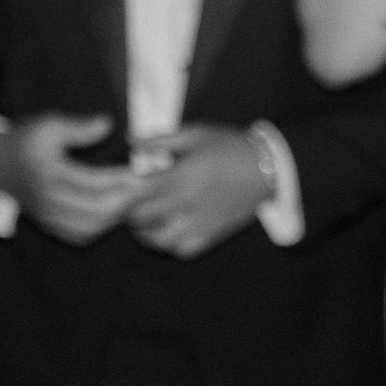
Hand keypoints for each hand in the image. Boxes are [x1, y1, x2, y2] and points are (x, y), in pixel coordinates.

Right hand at [0, 113, 143, 244]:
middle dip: (126, 199)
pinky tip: (116, 209)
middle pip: (96, 210)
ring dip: (118, 215)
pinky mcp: (51, 226)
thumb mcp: (48, 124)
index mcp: (49, 174)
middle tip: (147, 186)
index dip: (122, 177)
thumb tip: (108, 125)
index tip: (143, 168)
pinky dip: (103, 225)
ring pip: (91, 227)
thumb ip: (78, 127)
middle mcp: (50, 200)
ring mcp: (50, 217)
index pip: (93, 181)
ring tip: (135, 196)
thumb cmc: (26, 141)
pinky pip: (82, 235)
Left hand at [127, 125, 271, 258]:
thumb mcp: (196, 134)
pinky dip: (169, 244)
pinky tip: (167, 231)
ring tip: (144, 220)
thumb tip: (130, 140)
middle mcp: (185, 204)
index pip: (137, 193)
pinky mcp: (210, 236)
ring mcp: (197, 224)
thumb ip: (160, 139)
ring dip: (144, 232)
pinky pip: (180, 250)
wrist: (267, 168)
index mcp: (180, 177)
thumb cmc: (230, 146)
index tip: (118, 185)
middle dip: (128, 211)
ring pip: (157, 241)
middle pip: (141, 219)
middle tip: (128, 202)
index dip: (121, 192)